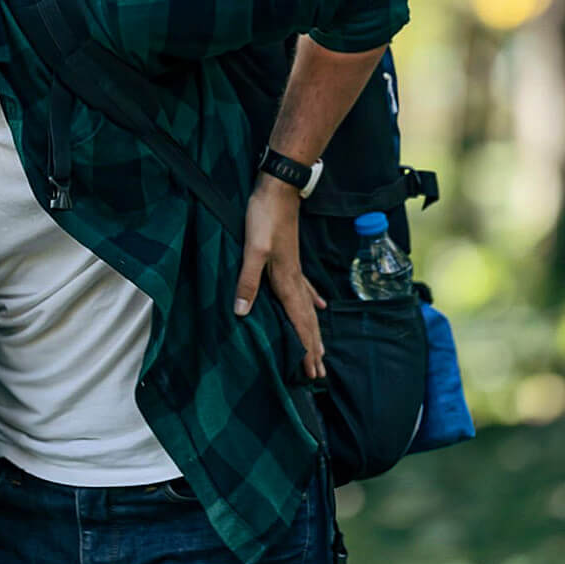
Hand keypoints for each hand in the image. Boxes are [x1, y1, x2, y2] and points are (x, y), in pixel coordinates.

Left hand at [234, 174, 326, 380]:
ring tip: (322, 351)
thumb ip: (247, 282)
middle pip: (307, 322)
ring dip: (315, 331)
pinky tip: (320, 307)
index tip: (311, 371)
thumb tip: (242, 313)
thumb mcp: (251, 250)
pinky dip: (313, 303)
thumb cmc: (263, 218)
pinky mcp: (291, 260)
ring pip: (309, 309)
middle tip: (319, 374)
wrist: (278, 189)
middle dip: (313, 349)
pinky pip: (306, 290)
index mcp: (286, 281)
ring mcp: (295, 270)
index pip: (299, 323)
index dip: (305, 349)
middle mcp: (294, 280)